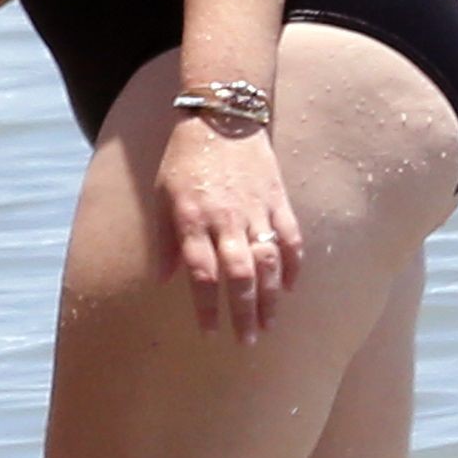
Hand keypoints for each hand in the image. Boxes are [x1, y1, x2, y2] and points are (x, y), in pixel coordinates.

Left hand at [154, 117, 303, 340]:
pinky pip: (290, 237)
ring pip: (268, 261)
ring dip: (271, 296)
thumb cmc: (185, 158)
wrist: (221, 116)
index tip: (210, 333)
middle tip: (248, 341)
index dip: (207, 307)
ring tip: (270, 323)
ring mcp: (255, 208)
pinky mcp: (277, 198)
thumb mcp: (163, 195)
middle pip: (239, 274)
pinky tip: (292, 286)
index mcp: (193, 219)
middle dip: (244, 312)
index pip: (201, 274)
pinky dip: (294, 264)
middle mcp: (226, 218)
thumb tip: (164, 279)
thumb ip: (164, 239)